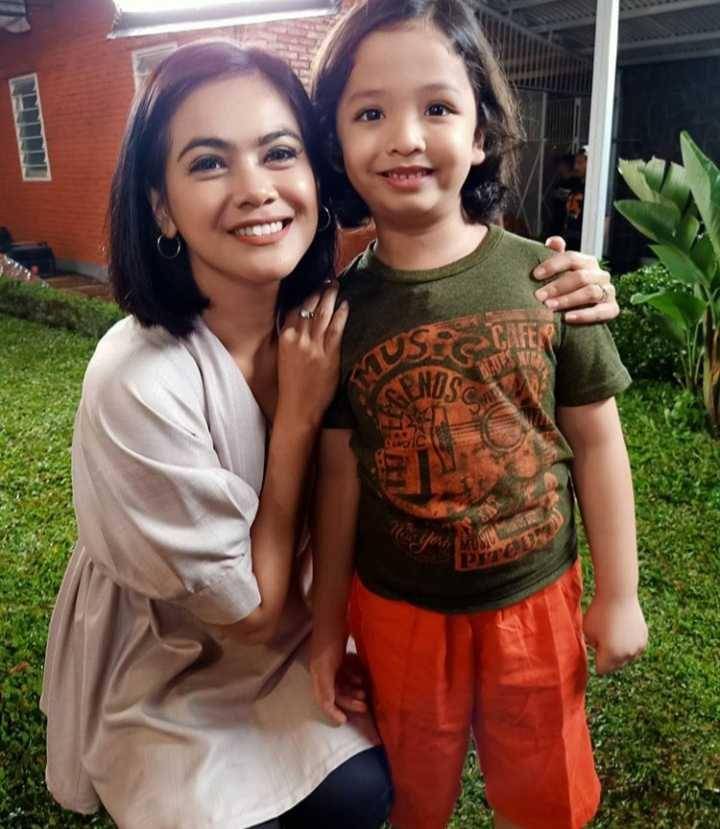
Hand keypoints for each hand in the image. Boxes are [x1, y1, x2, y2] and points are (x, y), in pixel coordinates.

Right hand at [277, 284, 348, 428]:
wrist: (297, 408)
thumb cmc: (291, 386)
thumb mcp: (284, 358)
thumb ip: (290, 339)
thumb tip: (299, 324)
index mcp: (284, 338)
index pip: (295, 308)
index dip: (305, 295)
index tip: (313, 285)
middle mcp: (297, 338)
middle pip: (309, 307)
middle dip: (319, 290)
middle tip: (328, 278)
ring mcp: (313, 346)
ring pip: (323, 314)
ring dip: (330, 297)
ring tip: (336, 285)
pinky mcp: (327, 355)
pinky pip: (336, 329)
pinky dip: (341, 314)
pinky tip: (345, 304)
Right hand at [310, 627, 366, 724]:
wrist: (333, 616)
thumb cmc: (329, 641)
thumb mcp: (326, 665)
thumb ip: (326, 686)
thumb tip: (327, 706)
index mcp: (318, 676)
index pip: (324, 700)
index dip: (333, 712)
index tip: (344, 720)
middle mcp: (324, 672)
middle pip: (337, 693)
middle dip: (350, 700)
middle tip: (365, 705)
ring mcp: (332, 663)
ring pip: (343, 683)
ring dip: (354, 689)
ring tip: (366, 691)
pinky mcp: (340, 656)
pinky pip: (348, 672)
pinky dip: (355, 676)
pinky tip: (363, 677)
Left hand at [533, 236, 618, 323]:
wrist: (579, 314)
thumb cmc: (565, 290)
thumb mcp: (559, 274)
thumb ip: (556, 257)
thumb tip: (553, 241)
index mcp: (587, 262)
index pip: (571, 258)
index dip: (553, 265)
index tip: (535, 274)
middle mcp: (600, 274)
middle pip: (580, 276)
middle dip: (557, 286)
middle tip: (539, 296)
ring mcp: (608, 291)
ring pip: (590, 292)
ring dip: (568, 300)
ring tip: (549, 307)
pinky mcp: (612, 309)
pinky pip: (600, 312)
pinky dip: (584, 315)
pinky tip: (567, 318)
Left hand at [583, 593, 647, 674]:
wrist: (618, 595)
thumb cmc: (599, 612)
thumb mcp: (586, 631)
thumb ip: (588, 647)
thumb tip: (593, 654)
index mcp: (611, 655)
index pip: (602, 670)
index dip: (595, 663)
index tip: (593, 654)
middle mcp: (627, 655)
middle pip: (615, 666)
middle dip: (608, 658)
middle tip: (602, 642)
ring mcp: (638, 647)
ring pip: (627, 658)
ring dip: (620, 652)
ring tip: (612, 635)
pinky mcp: (644, 638)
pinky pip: (635, 648)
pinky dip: (629, 643)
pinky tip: (622, 632)